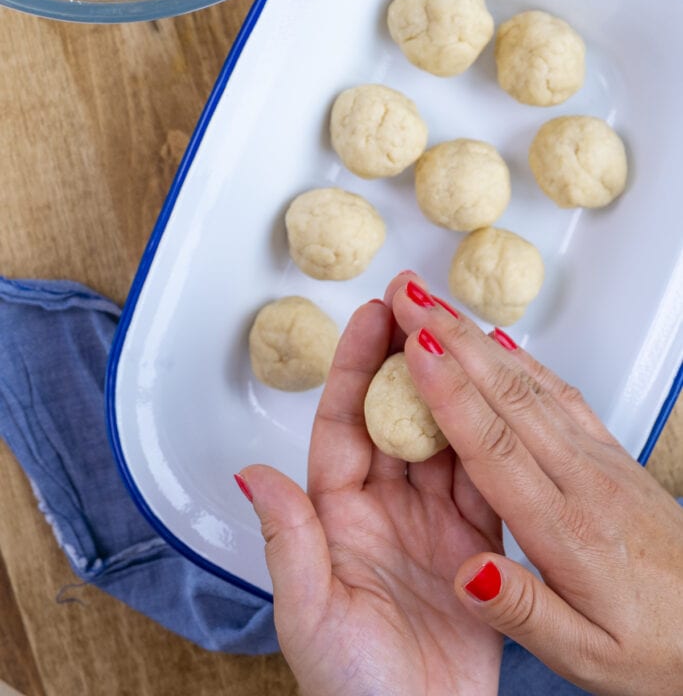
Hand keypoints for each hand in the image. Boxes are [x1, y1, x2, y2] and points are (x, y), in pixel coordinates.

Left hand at [239, 298, 502, 695]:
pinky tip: (495, 402)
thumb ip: (289, 539)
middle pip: (394, 417)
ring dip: (449, 389)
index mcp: (336, 515)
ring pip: (442, 438)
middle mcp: (383, 509)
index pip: (343, 423)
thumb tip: (252, 473)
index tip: (370, 317)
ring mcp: (431, 523)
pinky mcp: (475, 544)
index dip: (356, 367)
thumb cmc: (354, 689)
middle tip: (420, 305)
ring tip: (460, 337)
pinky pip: (485, 480)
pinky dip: (491, 441)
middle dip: (405, 359)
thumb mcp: (310, 613)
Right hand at [387, 271, 682, 695]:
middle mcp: (581, 479)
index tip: (415, 348)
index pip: (495, 447)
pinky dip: (522, 358)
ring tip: (434, 302)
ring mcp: (598, 458)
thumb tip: (468, 574)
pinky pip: (559, 392)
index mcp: (566, 530)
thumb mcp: (585, 658)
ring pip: (529, 381)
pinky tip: (498, 341)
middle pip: (506, 393)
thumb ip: (524, 613)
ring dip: (476, 336)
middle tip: (406, 295)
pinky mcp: (608, 452)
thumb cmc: (652, 647)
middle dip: (451, 336)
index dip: (449, 393)